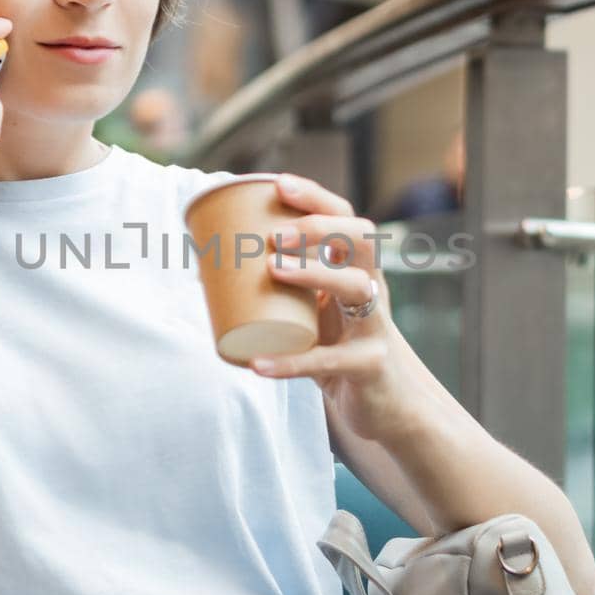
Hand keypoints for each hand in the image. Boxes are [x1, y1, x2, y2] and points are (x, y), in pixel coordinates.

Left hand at [251, 173, 434, 442]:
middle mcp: (373, 292)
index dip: (317, 198)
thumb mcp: (316, 318)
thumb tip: (205, 271)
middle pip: (361, 240)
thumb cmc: (342, 353)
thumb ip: (278, 295)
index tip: (280, 184)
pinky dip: (292, 363)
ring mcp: (376, 328)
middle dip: (319, 227)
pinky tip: (258, 364)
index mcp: (358, 273)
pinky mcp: (370, 367)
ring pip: (357, 287)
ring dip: (315, 272)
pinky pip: (330, 362)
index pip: (347, 221)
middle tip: (275, 235)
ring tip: (274, 270)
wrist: (389, 409)